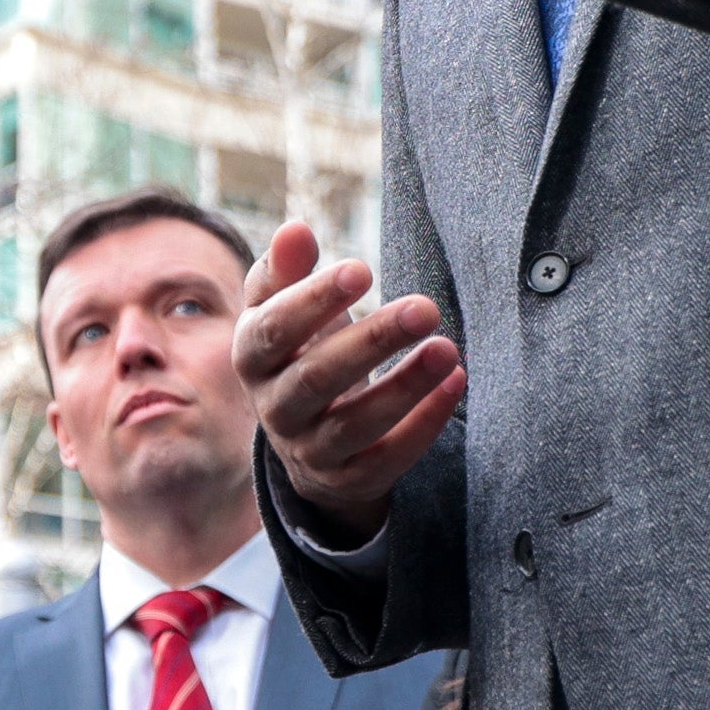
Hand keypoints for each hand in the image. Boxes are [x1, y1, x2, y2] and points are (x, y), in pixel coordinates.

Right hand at [234, 221, 466, 541]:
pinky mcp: (350, 478)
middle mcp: (274, 409)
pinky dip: (424, 424)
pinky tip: (457, 382)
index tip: (363, 269)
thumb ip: (286, 270)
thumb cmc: (300, 350)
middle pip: (317, 378)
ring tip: (447, 348)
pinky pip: (387, 458)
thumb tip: (295, 230)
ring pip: (354, 424)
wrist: (306, 437)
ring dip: (405, 387)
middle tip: (426, 307)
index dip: (314, 301)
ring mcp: (311, 450)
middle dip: (372, 343)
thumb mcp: (282, 310)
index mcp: (253, 358)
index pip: (274, 331)